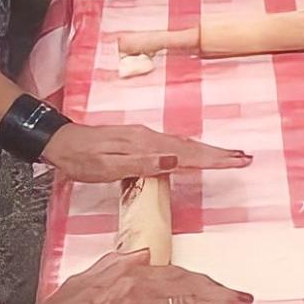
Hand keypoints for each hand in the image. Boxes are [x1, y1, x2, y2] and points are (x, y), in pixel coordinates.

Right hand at [35, 250, 252, 303]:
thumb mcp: (84, 281)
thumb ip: (114, 265)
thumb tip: (142, 254)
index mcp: (124, 270)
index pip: (172, 273)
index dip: (200, 282)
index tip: (220, 288)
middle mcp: (132, 280)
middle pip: (185, 283)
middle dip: (217, 292)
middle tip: (243, 299)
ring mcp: (133, 301)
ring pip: (185, 297)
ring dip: (217, 303)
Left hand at [41, 123, 250, 180]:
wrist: (60, 141)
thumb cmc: (81, 159)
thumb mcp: (106, 166)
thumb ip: (141, 164)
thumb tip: (175, 160)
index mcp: (145, 145)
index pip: (187, 154)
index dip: (214, 159)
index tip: (238, 161)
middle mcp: (149, 137)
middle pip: (191, 146)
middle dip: (218, 153)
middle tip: (243, 158)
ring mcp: (145, 137)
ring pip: (183, 145)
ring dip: (207, 152)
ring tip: (228, 157)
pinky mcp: (139, 141)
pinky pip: (172, 145)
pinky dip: (190, 151)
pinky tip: (194, 155)